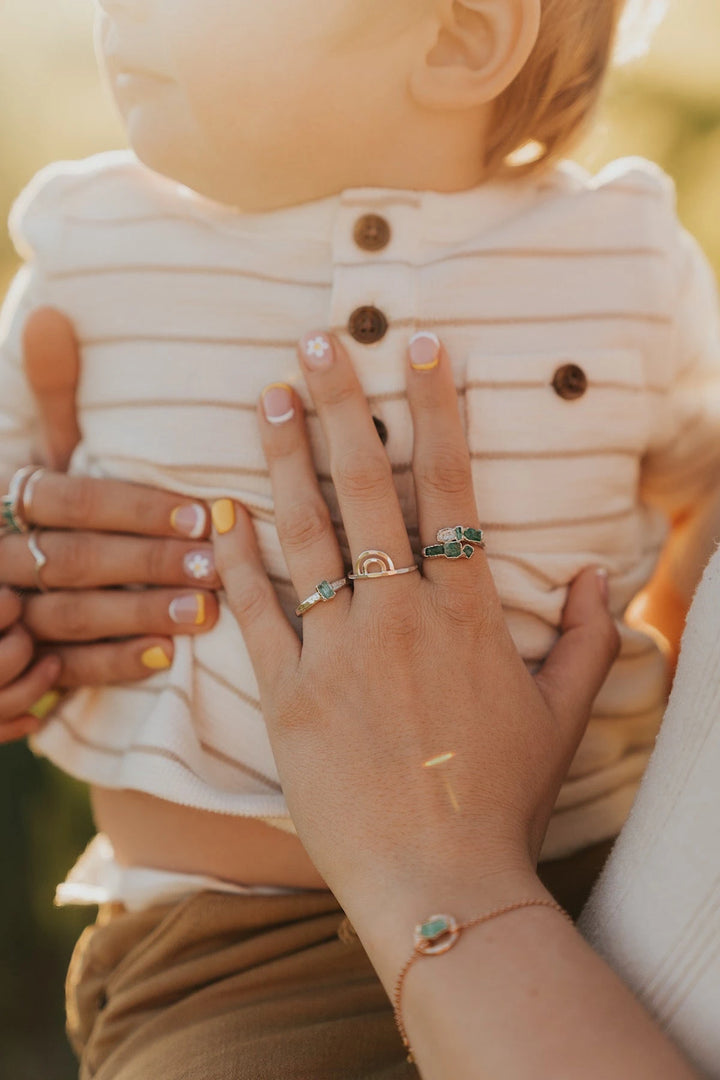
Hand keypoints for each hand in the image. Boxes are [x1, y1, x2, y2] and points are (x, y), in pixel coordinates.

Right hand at [0, 309, 219, 739]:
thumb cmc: (37, 512)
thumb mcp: (39, 456)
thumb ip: (52, 398)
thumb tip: (51, 314)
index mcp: (8, 497)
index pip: (67, 500)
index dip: (133, 508)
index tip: (201, 512)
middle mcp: (0, 553)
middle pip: (72, 559)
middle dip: (145, 563)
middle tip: (213, 566)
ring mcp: (6, 612)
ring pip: (69, 616)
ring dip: (136, 615)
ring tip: (202, 613)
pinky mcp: (19, 662)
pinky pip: (62, 668)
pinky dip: (109, 665)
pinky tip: (163, 660)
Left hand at [213, 332, 619, 935]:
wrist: (440, 880)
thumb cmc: (506, 796)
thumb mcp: (565, 714)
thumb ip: (592, 638)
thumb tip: (605, 572)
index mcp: (466, 611)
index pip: (449, 486)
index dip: (436, 409)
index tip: (422, 348)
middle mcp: (399, 615)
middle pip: (368, 489)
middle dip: (343, 406)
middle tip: (318, 342)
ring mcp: (338, 652)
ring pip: (308, 533)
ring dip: (286, 459)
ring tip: (269, 397)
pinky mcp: (289, 695)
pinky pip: (257, 613)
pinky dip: (236, 561)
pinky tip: (220, 512)